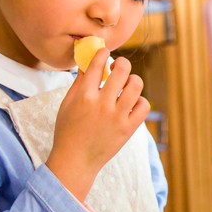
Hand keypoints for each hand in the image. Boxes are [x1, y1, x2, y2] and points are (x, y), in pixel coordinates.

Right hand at [47, 50, 149, 200]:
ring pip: (136, 86)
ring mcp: (117, 117)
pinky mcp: (128, 128)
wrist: (75, 161)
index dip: (102, 53)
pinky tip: (132, 103)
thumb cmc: (68, 131)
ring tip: (127, 84)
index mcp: (83, 96)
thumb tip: (87, 62)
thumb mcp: (66, 104)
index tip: (105, 51)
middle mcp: (102, 104)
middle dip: (122, 63)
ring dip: (133, 80)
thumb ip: (78, 83)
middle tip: (119, 67)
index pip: (96, 65)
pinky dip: (141, 101)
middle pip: (121, 71)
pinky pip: (144, 106)